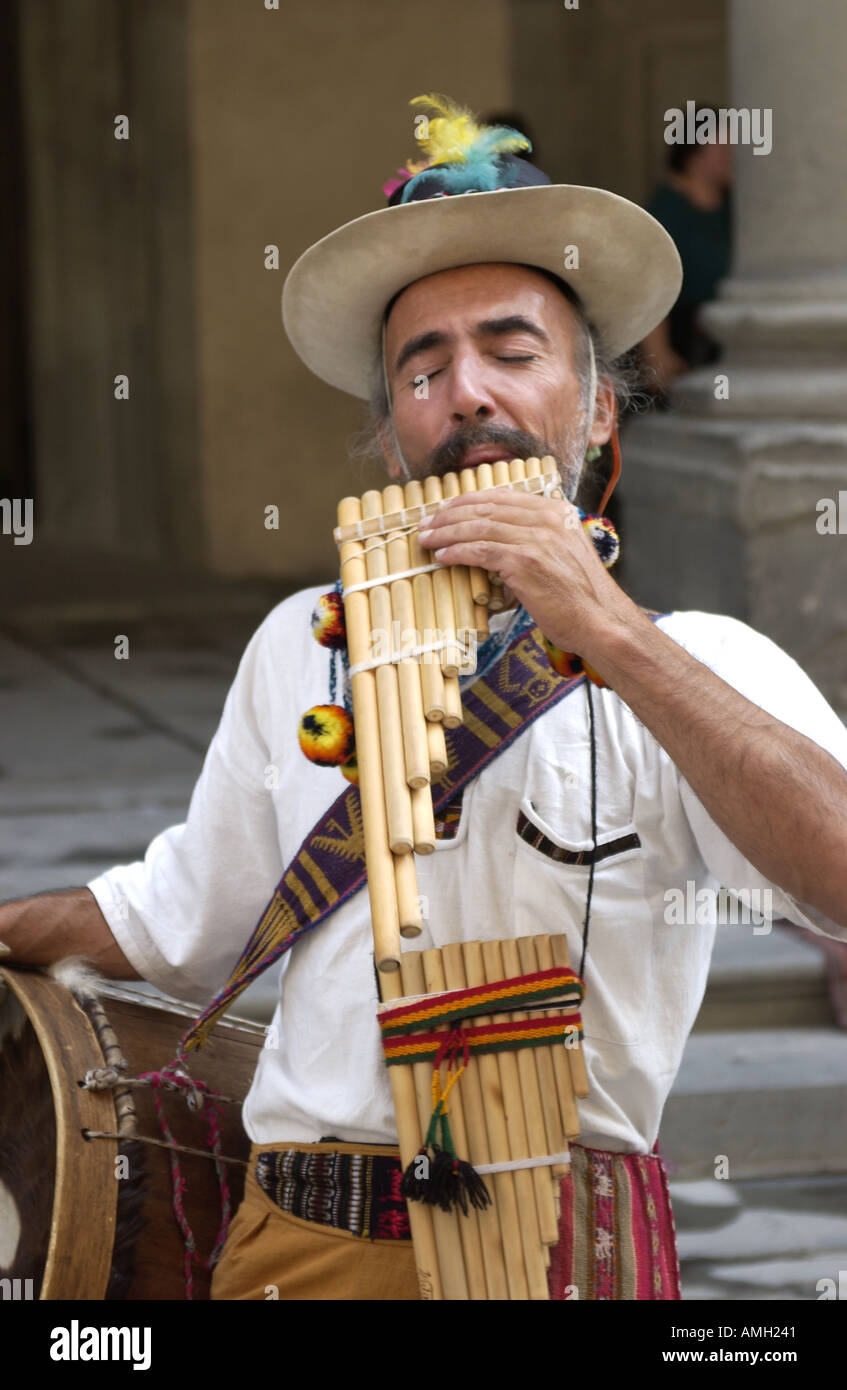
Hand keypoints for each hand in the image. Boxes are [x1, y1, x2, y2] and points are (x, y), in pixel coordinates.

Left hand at [417, 487, 636, 657]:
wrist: (601, 621)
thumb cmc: (581, 598)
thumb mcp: (565, 554)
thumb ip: (540, 539)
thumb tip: (504, 539)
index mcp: (556, 512)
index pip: (502, 497)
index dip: (468, 501)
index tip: (446, 509)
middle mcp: (547, 519)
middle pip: (486, 508)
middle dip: (450, 515)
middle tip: (426, 523)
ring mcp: (536, 539)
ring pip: (479, 527)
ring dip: (446, 532)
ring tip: (426, 539)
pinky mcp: (525, 562)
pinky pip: (481, 551)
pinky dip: (457, 552)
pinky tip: (442, 556)